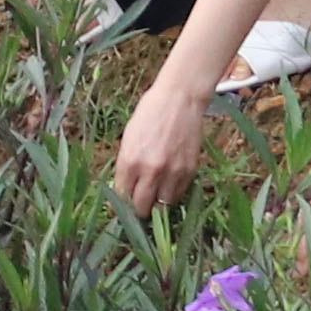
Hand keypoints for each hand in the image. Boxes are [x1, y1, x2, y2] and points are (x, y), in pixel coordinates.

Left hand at [109, 80, 209, 212]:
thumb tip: (124, 189)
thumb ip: (126, 166)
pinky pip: (179, 194)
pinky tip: (168, 186)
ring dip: (157, 204)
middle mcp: (151, 170)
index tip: (122, 206)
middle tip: (138, 206)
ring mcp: (172, 172)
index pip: (122, 197)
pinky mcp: (190, 171)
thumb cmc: (149, 114)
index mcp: (130, 161)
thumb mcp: (129, 138)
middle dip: (138, 210)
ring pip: (163, 206)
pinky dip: (172, 194)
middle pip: (142, 208)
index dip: (121, 205)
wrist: (180, 100)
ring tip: (154, 197)